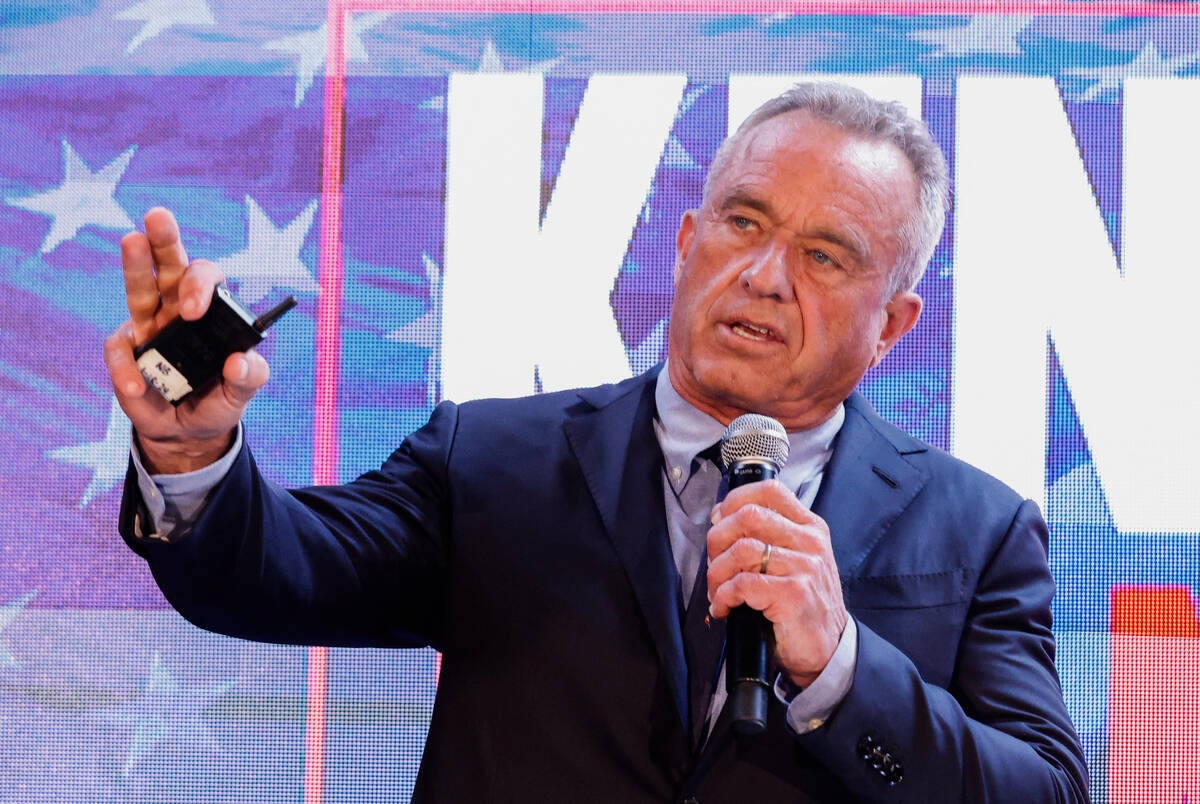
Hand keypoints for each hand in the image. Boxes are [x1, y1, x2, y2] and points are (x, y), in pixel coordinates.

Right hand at [104, 207, 269, 472]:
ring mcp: (149, 326)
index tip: (194, 310)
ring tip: (131, 239)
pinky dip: (125, 368)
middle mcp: (178, 309)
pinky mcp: (128, 351)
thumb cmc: (218, 400)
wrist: (188, 433)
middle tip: (159, 216)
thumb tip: (240, 363)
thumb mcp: (241, 394)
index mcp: (211, 313)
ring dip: (135, 265)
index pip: (207, 281)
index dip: (200, 286)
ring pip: (139, 289)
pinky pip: (119, 349)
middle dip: (164, 240)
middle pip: (171, 267)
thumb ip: (249, 378)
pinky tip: (138, 388)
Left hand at [706, 479, 847, 687]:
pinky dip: (723, 596)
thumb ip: (770, 537)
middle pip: (748, 516)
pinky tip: (723, 606)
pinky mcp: (794, 594)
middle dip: (717, 539)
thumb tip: (721, 519)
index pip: (770, 491)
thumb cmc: (804, 605)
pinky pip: (742, 584)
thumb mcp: (797, 560)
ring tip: (717, 590)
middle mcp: (810, 542)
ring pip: (741, 550)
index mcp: (810, 527)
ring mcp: (804, 567)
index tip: (719, 520)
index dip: (735, 500)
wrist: (829, 648)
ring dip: (716, 572)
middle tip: (713, 563)